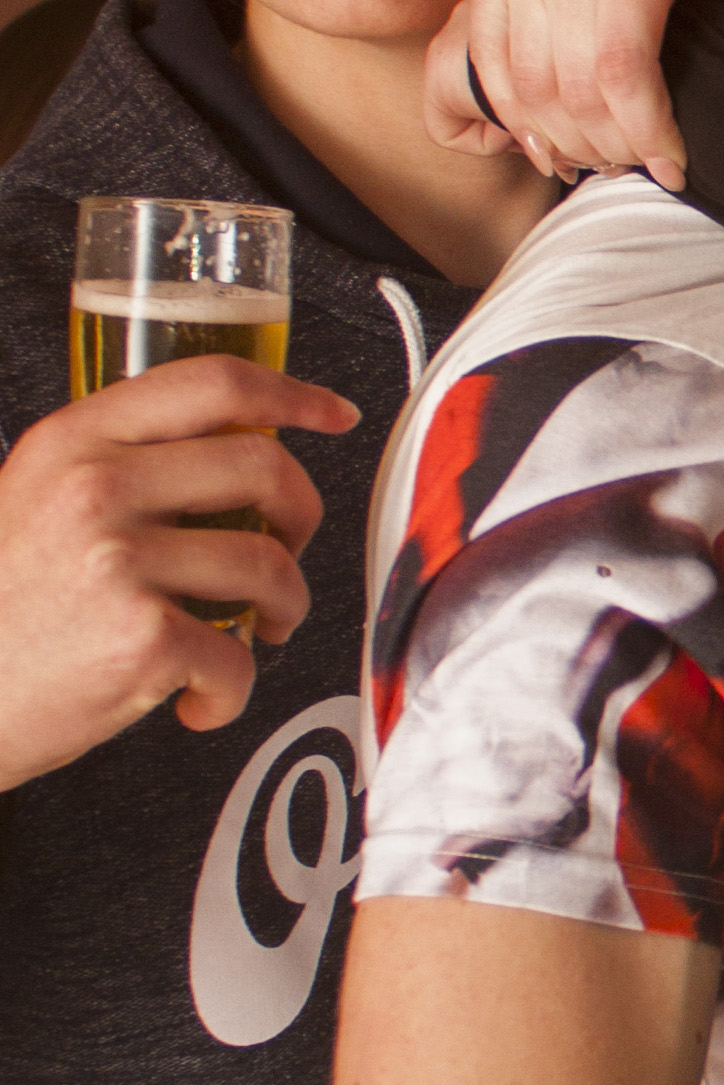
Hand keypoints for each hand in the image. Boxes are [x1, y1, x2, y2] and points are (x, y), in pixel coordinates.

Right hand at [0, 364, 355, 781]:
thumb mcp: (32, 499)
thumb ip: (115, 466)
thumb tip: (225, 454)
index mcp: (73, 442)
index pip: (211, 385)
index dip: (289, 395)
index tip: (330, 413)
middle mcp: (97, 488)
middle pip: (264, 468)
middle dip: (302, 517)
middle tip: (287, 554)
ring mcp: (119, 561)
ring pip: (269, 565)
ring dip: (283, 608)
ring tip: (252, 633)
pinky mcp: (141, 638)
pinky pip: (237, 659)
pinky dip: (229, 692)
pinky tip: (194, 699)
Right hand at [426, 0, 723, 189]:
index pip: (623, 71)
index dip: (646, 134)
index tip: (675, 169)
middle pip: (571, 87)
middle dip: (608, 147)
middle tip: (640, 167)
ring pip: (526, 85)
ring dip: (563, 141)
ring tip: (604, 160)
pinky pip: (489, 61)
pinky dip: (515, 115)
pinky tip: (554, 144)